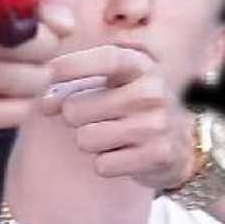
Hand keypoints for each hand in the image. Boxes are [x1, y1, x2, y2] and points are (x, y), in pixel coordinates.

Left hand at [42, 45, 196, 189]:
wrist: (178, 142)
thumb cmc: (133, 106)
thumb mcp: (114, 83)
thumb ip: (76, 84)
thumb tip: (45, 103)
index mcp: (141, 65)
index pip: (106, 59)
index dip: (74, 65)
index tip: (50, 72)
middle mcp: (152, 91)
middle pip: (76, 109)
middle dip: (74, 117)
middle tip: (96, 116)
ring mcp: (157, 124)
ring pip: (85, 139)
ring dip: (89, 141)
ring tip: (112, 135)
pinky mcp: (158, 155)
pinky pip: (102, 165)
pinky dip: (105, 163)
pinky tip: (124, 154)